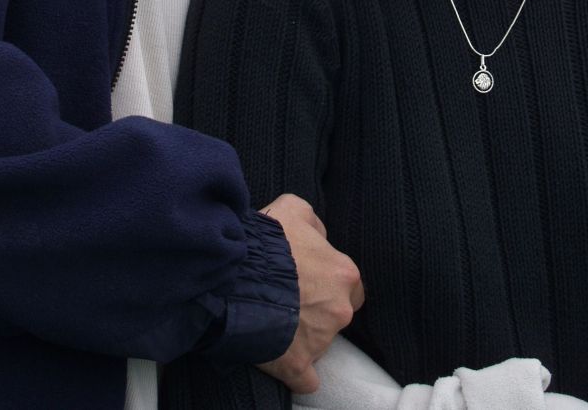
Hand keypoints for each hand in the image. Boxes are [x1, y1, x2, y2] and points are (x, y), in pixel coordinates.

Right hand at [258, 193, 363, 393]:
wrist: (236, 274)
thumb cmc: (266, 240)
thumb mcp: (293, 209)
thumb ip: (314, 223)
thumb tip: (319, 235)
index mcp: (343, 273)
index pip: (351, 284)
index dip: (329, 282)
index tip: (309, 281)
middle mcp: (339, 308)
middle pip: (336, 315)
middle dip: (319, 311)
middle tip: (291, 301)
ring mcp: (320, 341)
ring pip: (319, 343)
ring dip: (302, 335)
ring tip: (274, 321)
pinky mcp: (298, 365)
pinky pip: (306, 380)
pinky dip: (298, 375)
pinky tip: (286, 363)